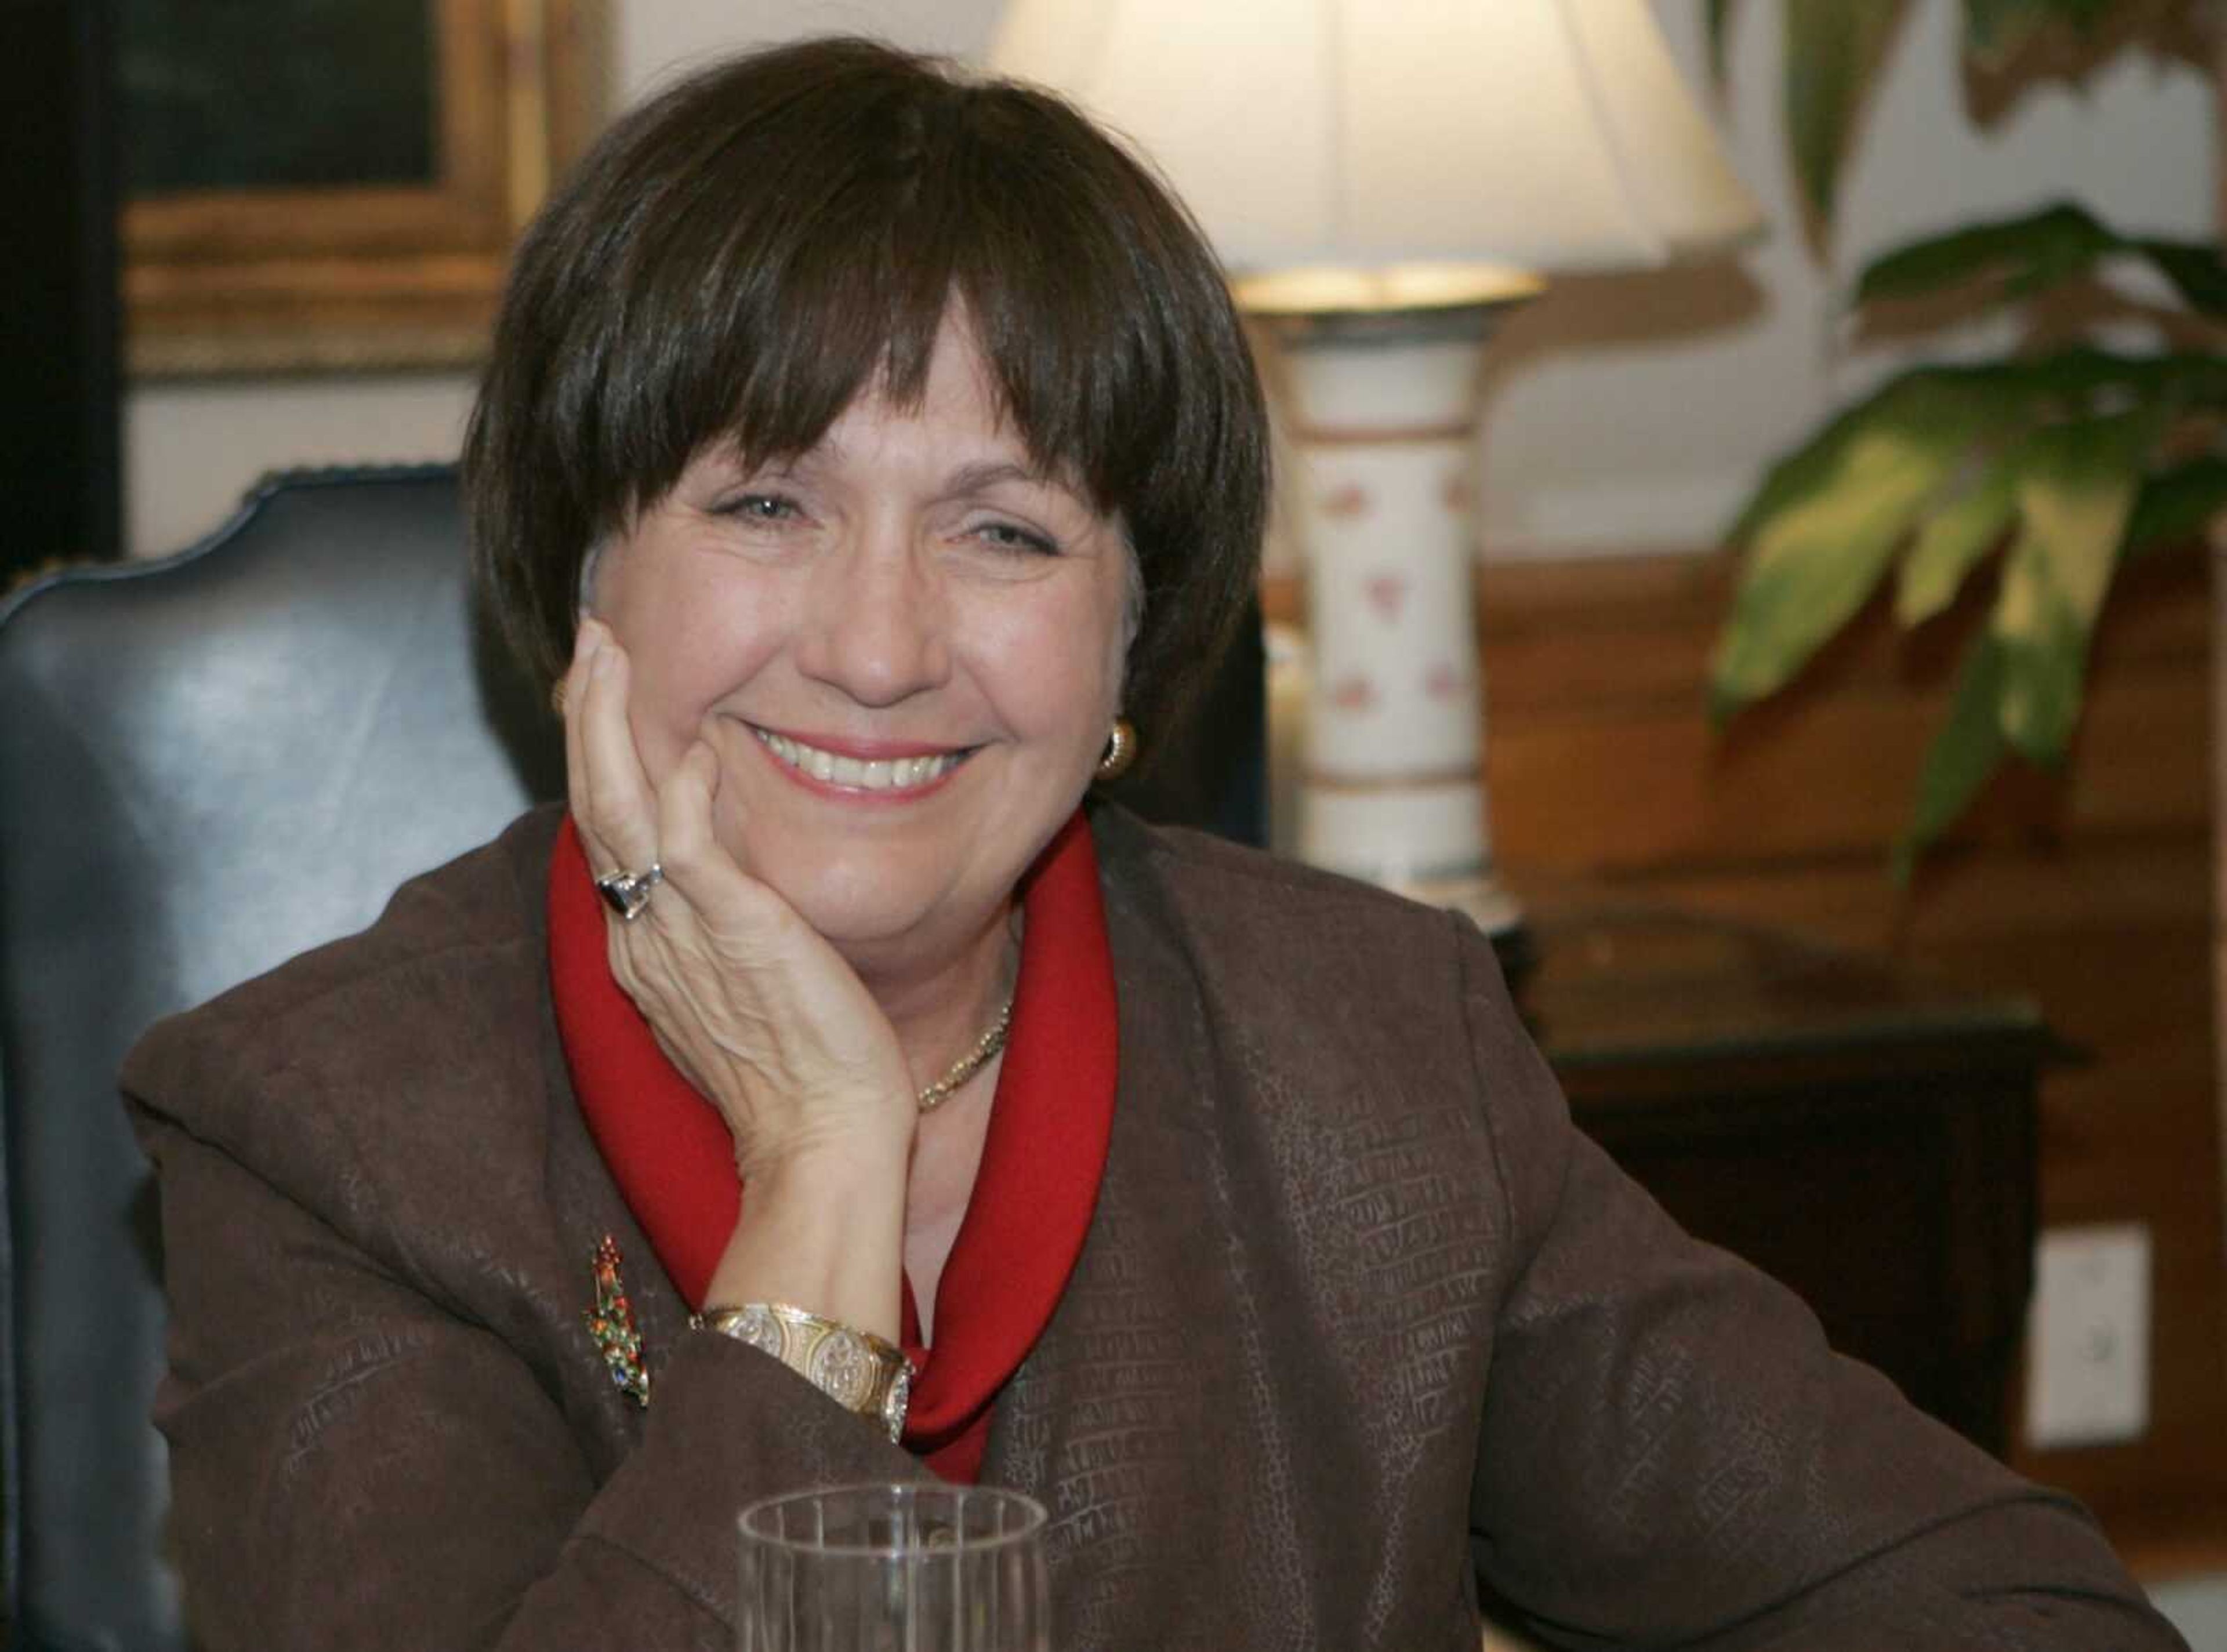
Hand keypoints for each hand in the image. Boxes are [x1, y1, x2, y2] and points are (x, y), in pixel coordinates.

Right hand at [560, 619, 916, 1182]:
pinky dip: (683, 790)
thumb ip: (717, 927)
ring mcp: (680, 931)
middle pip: (594, 802)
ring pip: (617, 808)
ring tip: (610, 649)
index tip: (606, 690)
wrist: (821, 1142)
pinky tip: (696, 743)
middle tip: (594, 639)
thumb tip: (717, 876)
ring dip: (609, 721)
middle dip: (588, 712)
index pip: (607, 830)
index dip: (599, 753)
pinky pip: (687, 847)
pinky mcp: (733, 931)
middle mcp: (644, 933)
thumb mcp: (739, 989)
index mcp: (643, 946)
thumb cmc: (798, 1078)